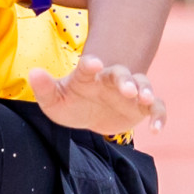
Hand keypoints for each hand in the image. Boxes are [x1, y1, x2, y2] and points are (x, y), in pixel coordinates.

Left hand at [28, 55, 166, 135]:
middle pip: (121, 73)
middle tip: (126, 89)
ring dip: (146, 90)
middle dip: (125, 79)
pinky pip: (156, 108)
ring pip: (142, 84)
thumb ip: (44, 88)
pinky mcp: (141, 107)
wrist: (88, 116)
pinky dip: (159, 116)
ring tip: (145, 99)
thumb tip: (33, 72)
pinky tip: (157, 130)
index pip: (89, 65)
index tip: (93, 64)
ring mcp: (129, 91)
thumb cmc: (70, 103)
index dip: (91, 64)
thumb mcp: (53, 100)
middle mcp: (111, 79)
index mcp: (88, 75)